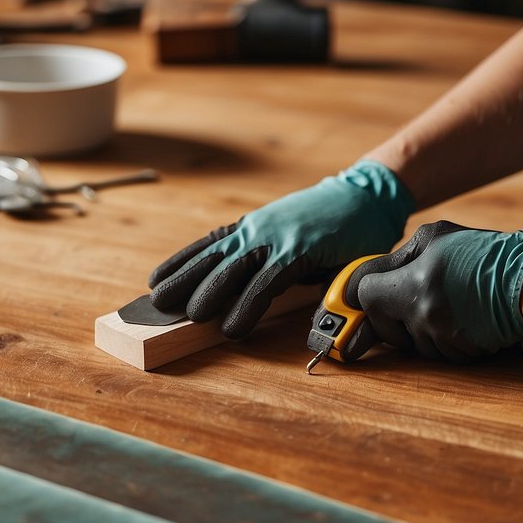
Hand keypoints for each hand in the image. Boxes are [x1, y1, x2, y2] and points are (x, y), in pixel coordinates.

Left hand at [148, 160, 415, 337]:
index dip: (180, 263)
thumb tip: (246, 286)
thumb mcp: (289, 234)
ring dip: (208, 294)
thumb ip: (267, 257)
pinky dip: (247, 306)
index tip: (155, 279)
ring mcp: (276, 239)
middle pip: (210, 258)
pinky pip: (266, 283)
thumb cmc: (328, 221)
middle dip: (182, 281)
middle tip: (157, 304)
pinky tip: (232, 325)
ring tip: (189, 317)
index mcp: (252, 227)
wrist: (367, 198)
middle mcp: (257, 230)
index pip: (207, 244)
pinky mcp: (299, 251)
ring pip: (231, 269)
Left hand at [348, 219, 522, 361]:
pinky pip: (438, 355)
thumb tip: (370, 277)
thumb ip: (399, 257)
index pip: (365, 293)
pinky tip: (463, 324)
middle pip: (383, 326)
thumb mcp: (437, 237)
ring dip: (423, 331)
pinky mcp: (459, 350)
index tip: (362, 299)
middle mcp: (423, 308)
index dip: (362, 296)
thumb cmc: (484, 253)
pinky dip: (446, 344)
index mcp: (413, 278)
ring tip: (449, 308)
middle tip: (410, 306)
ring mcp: (441, 332)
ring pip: (413, 342)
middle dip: (391, 320)